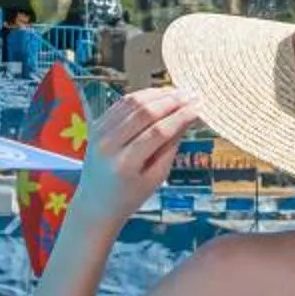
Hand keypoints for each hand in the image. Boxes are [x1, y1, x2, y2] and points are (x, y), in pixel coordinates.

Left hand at [75, 85, 200, 226]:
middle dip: (171, 101)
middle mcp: (109, 145)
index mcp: (125, 164)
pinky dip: (141, 96)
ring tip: (178, 93)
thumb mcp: (155, 179)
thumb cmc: (129, 196)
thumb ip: (170, 148)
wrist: (96, 202)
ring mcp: (99, 133)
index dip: (180, 117)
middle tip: (192, 96)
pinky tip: (158, 95)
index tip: (198, 108)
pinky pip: (121, 103)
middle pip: (144, 112)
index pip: (158, 132)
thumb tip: (188, 119)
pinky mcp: (96, 125)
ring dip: (158, 94)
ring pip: (132, 102)